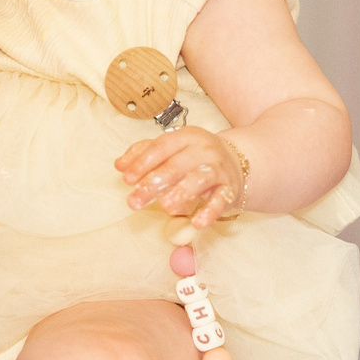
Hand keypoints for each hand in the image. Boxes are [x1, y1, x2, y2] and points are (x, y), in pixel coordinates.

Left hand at [116, 127, 244, 227]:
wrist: (240, 161)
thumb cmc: (196, 156)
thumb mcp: (172, 149)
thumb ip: (145, 154)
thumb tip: (119, 165)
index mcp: (186, 137)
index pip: (161, 147)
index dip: (142, 163)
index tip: (127, 179)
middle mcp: (204, 150)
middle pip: (176, 166)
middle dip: (153, 183)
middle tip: (134, 201)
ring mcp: (219, 169)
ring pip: (199, 179)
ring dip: (181, 193)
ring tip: (164, 207)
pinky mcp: (230, 188)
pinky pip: (221, 200)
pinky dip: (210, 211)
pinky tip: (197, 223)